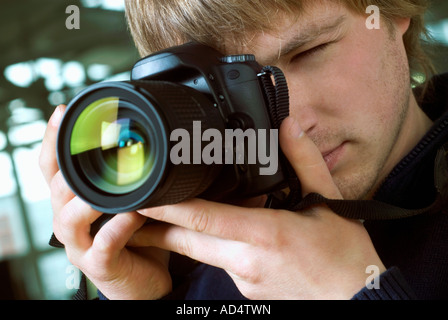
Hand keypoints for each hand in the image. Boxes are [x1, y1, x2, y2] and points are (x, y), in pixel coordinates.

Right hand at [39, 105, 171, 299]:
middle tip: (87, 143)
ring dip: (86, 199)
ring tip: (109, 185)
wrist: (145, 280)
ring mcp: (80, 246)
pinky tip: (134, 214)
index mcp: (74, 204)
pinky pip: (103, 244)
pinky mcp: (98, 265)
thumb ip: (124, 180)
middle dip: (67, 165)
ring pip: (69, 219)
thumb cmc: (135, 238)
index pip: (53, 169)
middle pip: (56, 189)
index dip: (52, 140)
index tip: (62, 112)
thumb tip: (137, 144)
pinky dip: (118, 226)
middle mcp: (69, 223)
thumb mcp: (126, 203)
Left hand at [129, 117, 385, 298]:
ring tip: (165, 220)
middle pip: (187, 243)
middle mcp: (247, 261)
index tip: (143, 199)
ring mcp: (244, 281)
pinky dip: (214, 248)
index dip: (168, 209)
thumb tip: (288, 127)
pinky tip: (224, 236)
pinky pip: (221, 265)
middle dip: (155, 230)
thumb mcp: (328, 201)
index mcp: (266, 235)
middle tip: (131, 213)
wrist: (358, 298)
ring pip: (202, 254)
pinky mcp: (248, 291)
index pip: (204, 219)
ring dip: (183, 237)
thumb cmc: (344, 254)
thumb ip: (304, 160)